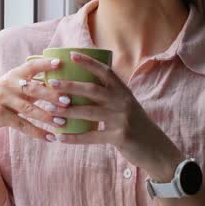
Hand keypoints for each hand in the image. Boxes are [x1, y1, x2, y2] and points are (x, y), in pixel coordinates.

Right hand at [0, 56, 74, 141]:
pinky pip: (21, 125)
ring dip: (47, 117)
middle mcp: (6, 85)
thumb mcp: (11, 85)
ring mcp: (1, 100)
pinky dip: (37, 132)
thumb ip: (31, 82)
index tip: (60, 64)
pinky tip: (50, 137)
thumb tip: (59, 80)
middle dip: (51, 95)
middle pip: (32, 89)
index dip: (44, 64)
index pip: (30, 66)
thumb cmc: (0, 97)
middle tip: (68, 101)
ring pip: (29, 109)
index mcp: (12, 74)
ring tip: (63, 123)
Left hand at [49, 51, 182, 177]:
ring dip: (67, 111)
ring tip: (48, 110)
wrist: (156, 149)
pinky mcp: (120, 137)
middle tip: (51, 83)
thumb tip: (82, 88)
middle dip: (70, 85)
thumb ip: (110, 97)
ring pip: (89, 112)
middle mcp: (123, 102)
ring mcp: (122, 119)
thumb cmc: (136, 126)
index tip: (71, 55)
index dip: (89, 62)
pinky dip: (74, 137)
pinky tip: (60, 137)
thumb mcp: (127, 107)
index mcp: (124, 92)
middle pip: (92, 90)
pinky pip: (92, 136)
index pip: (105, 72)